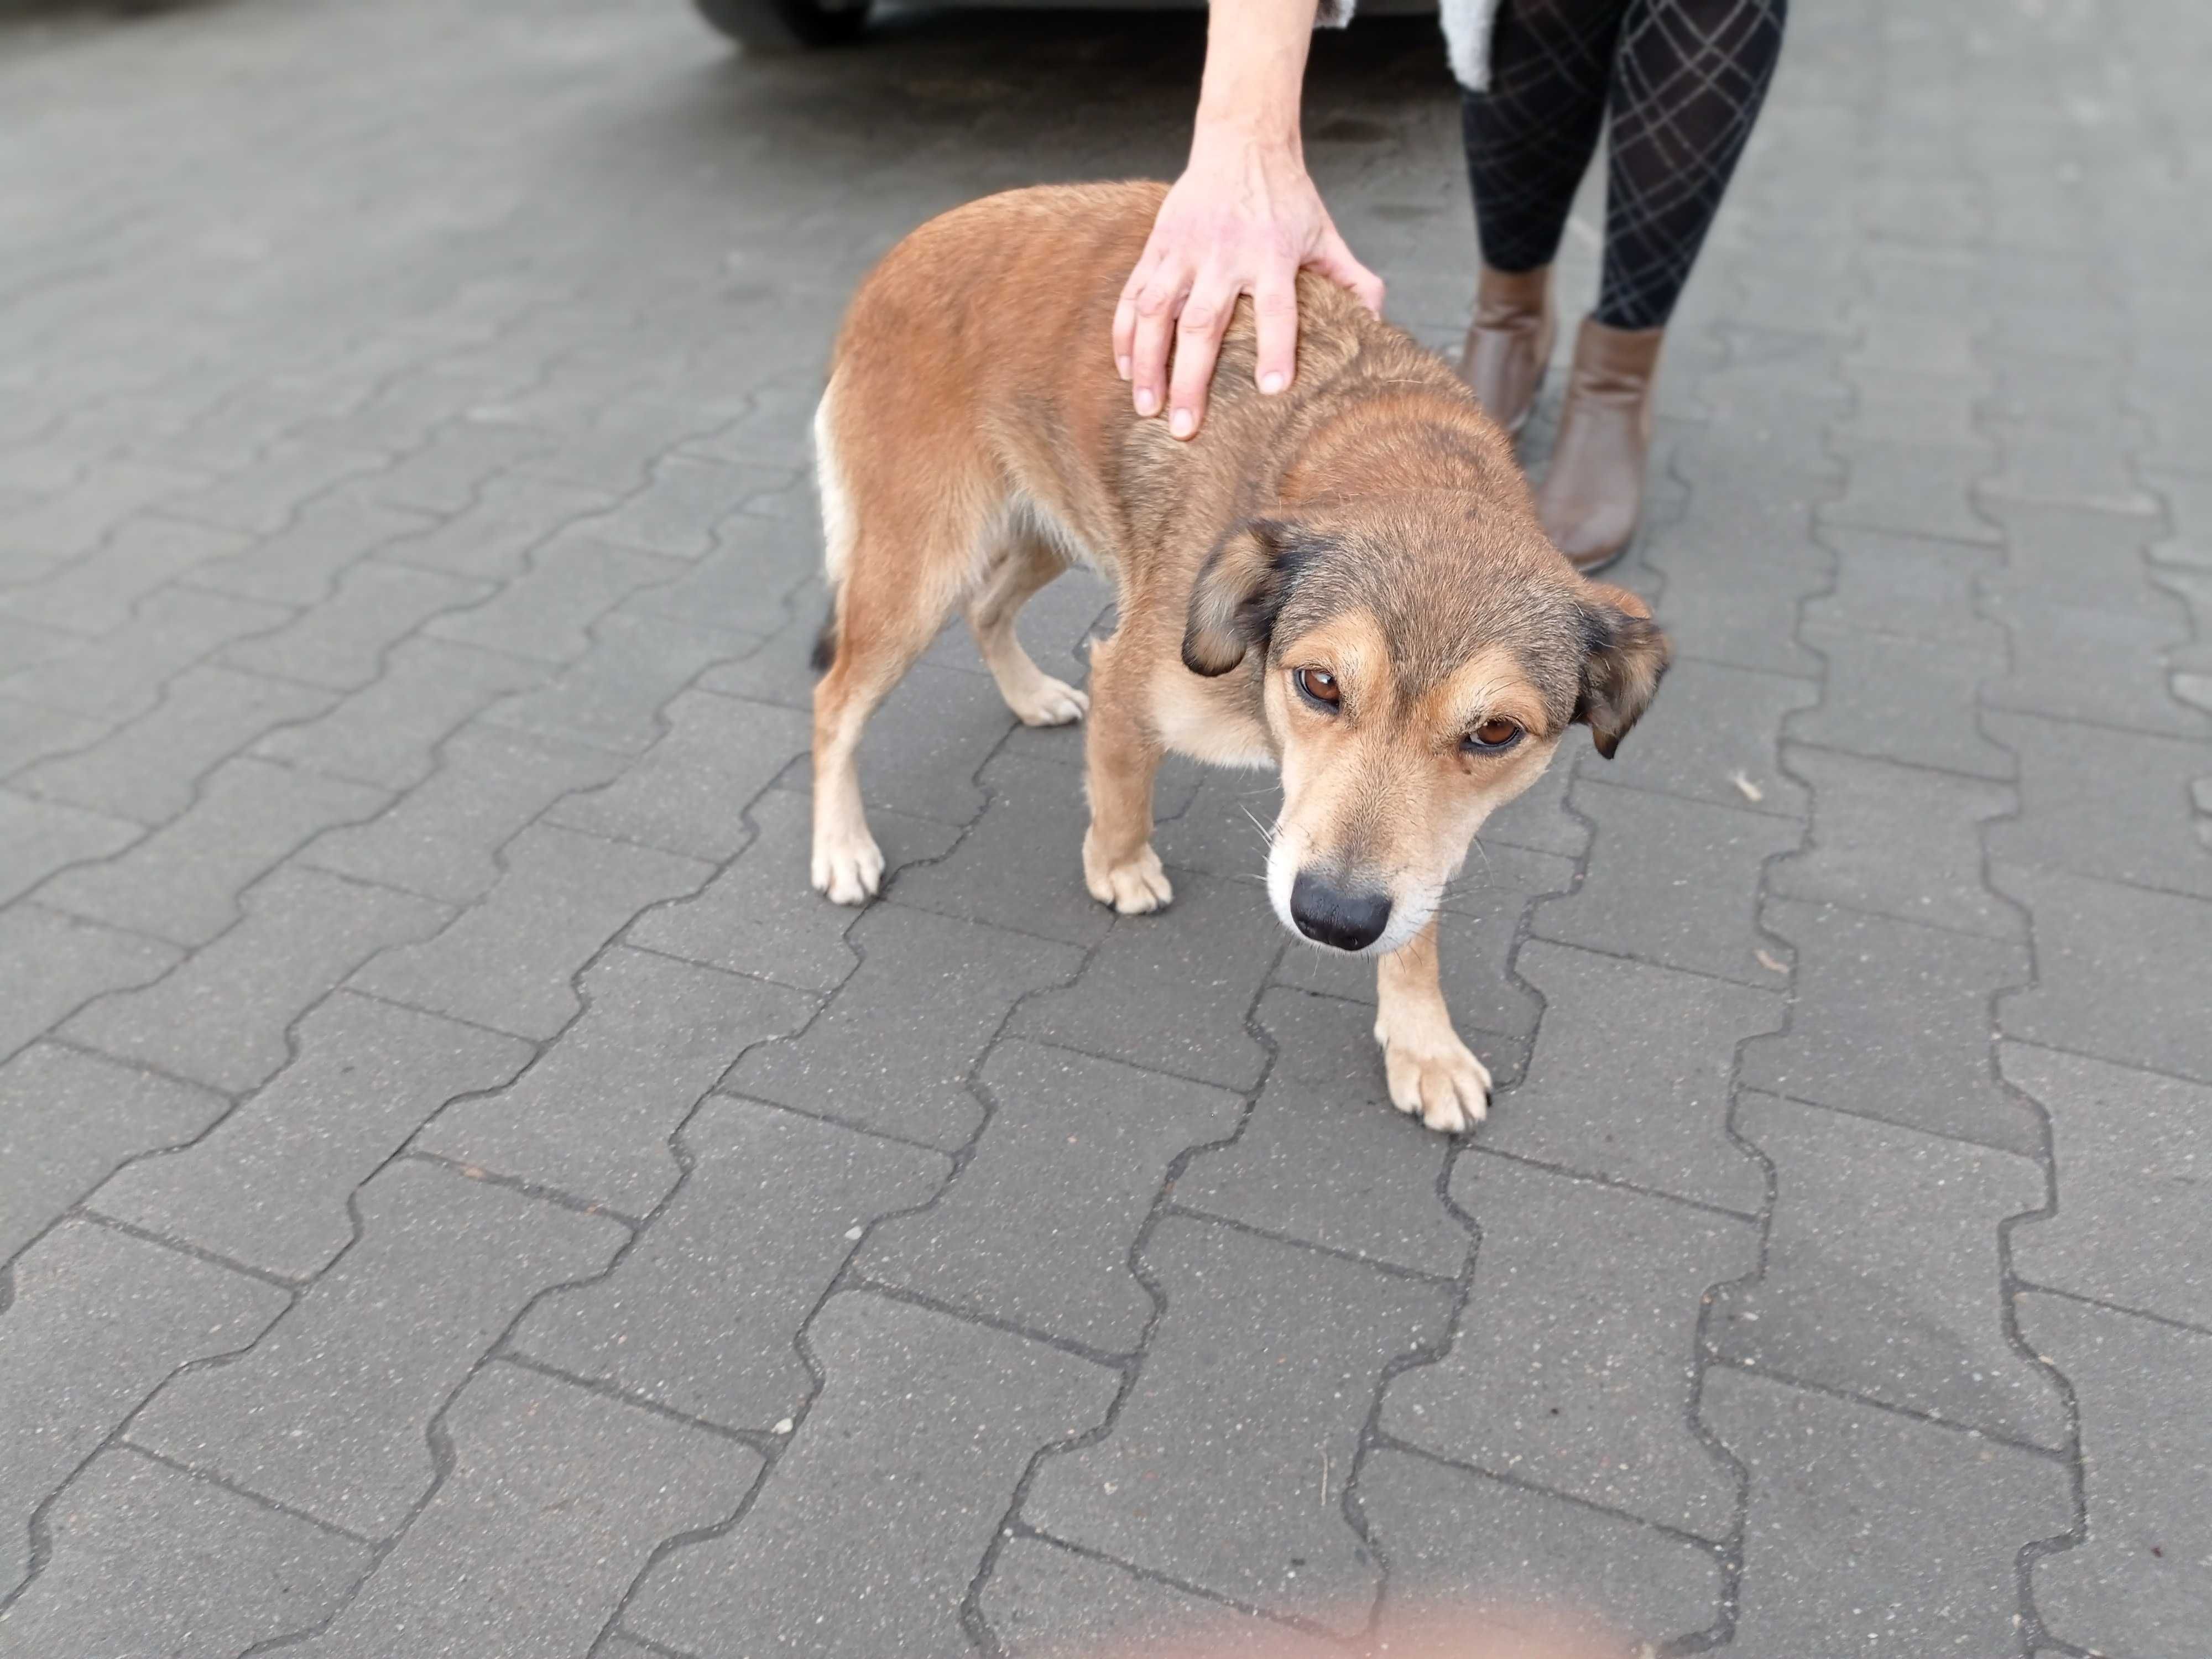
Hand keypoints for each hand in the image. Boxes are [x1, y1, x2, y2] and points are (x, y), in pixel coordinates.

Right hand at [1114, 131, 1382, 440]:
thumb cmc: (1287, 198)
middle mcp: (1224, 253)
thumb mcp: (1325, 233)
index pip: (1276, 307)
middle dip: (1191, 378)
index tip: (1271, 390)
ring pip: (1155, 312)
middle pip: (1202, 322)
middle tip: (1185, 428)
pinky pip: (1131, 295)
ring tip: (1146, 408)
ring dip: (1148, 363)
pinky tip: (1127, 371)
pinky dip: (1125, 335)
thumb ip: (1351, 280)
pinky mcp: (1157, 245)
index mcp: (1271, 253)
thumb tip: (1376, 324)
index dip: (1275, 347)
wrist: (1242, 142)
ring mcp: (1184, 249)